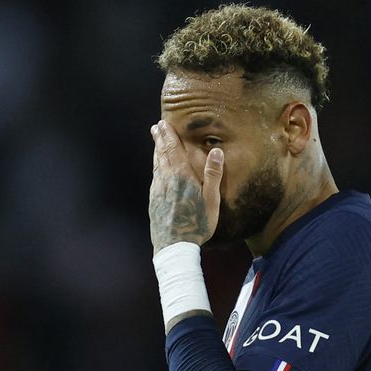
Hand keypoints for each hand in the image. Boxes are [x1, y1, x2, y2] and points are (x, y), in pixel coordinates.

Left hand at [148, 120, 223, 254]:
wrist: (174, 246)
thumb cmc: (197, 224)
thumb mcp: (211, 200)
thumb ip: (213, 175)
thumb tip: (217, 151)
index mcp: (181, 176)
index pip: (172, 150)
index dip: (168, 136)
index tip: (163, 124)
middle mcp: (166, 180)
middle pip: (161, 154)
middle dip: (159, 139)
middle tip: (156, 127)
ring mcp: (157, 191)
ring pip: (156, 165)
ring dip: (156, 151)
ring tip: (156, 142)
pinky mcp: (153, 201)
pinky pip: (154, 178)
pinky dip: (155, 167)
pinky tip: (157, 168)